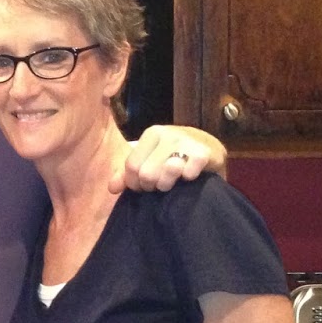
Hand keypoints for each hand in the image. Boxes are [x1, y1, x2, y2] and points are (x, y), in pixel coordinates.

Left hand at [109, 125, 226, 192]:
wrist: (210, 147)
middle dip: (151, 186)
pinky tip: (189, 177)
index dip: (135, 183)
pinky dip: (186, 180)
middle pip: (146, 174)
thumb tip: (112, 188)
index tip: (143, 186)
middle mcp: (167, 134)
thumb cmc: (174, 155)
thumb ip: (127, 173)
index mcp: (151, 134)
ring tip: (172, 182)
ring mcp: (186, 142)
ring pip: (164, 175)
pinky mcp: (203, 153)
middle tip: (160, 184)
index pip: (131, 166)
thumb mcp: (149, 160)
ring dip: (167, 185)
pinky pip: (187, 174)